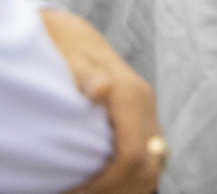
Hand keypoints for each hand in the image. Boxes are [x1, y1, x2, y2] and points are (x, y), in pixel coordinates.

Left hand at [45, 10, 164, 193]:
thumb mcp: (68, 56)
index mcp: (132, 96)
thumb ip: (81, 71)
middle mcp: (146, 108)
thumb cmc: (65, 49)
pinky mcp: (144, 126)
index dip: (104, 183)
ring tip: (87, 192)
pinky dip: (129, 183)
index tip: (72, 191)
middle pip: (146, 169)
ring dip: (124, 188)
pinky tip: (101, 188)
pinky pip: (147, 164)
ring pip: (152, 170)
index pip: (131, 157)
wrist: (74, 38)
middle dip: (114, 190)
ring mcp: (148, 118)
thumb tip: (96, 89)